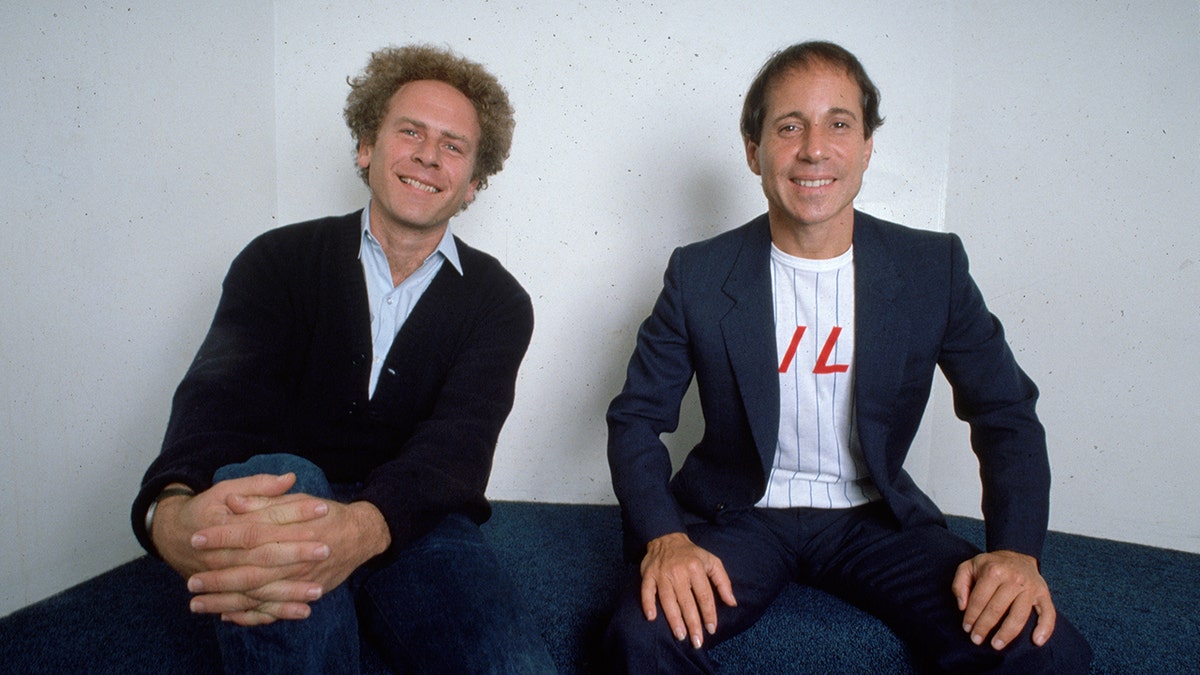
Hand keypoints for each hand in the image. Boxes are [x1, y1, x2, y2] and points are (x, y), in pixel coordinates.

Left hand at [187, 495, 388, 624]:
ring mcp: (302, 580)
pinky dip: (250, 616)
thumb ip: (264, 501)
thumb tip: (233, 501)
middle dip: (218, 578)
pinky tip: (228, 616)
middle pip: (251, 570)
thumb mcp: (298, 500)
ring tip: (197, 603)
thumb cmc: (326, 514)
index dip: (222, 536)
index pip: (250, 533)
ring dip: (226, 601)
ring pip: (259, 595)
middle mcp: (297, 558)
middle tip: (191, 581)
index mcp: (293, 529)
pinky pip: (275, 611)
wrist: (361, 534)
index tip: (196, 538)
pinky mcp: (305, 594)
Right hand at [639, 532, 736, 648]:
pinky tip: (651, 617)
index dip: (709, 614)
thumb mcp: (712, 562)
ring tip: (681, 635)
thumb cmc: (692, 555)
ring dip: (674, 619)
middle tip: (697, 641)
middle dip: (693, 623)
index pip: (704, 596)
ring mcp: (662, 574)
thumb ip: (723, 582)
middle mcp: (679, 572)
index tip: (712, 629)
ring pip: (668, 600)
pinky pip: (646, 591)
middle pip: (687, 602)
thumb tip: (732, 603)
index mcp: (696, 568)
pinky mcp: (648, 575)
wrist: (666, 538)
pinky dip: (648, 604)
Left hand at [951, 550, 1056, 649]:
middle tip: (976, 640)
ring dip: (1007, 633)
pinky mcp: (1044, 594)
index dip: (971, 616)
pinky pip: (1048, 613)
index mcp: (994, 570)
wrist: (1017, 555)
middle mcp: (1014, 578)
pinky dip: (1045, 629)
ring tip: (996, 645)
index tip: (967, 629)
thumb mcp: (969, 566)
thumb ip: (959, 584)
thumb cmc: (990, 566)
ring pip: (1019, 615)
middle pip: (997, 609)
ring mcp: (1031, 587)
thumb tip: (962, 606)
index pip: (979, 599)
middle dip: (984, 627)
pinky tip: (1037, 642)